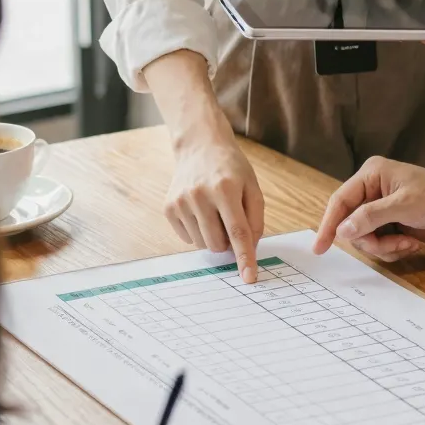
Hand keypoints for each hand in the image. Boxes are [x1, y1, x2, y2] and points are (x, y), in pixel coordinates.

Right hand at [164, 127, 264, 281]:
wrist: (199, 146)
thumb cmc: (230, 168)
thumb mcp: (252, 186)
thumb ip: (255, 218)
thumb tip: (250, 248)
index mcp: (225, 189)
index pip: (238, 232)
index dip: (245, 257)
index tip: (249, 278)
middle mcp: (200, 195)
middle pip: (218, 243)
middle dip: (228, 242)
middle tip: (230, 220)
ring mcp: (181, 202)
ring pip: (202, 244)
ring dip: (213, 237)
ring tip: (214, 213)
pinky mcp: (168, 208)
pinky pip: (187, 238)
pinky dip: (198, 231)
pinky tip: (200, 211)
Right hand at [314, 156, 424, 259]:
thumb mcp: (403, 206)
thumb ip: (370, 217)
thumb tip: (342, 230)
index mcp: (372, 175)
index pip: (341, 201)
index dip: (329, 224)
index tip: (320, 248)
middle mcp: (373, 191)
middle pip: (351, 224)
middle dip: (370, 240)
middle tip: (392, 245)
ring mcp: (383, 210)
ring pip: (364, 238)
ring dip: (384, 247)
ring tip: (407, 244)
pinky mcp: (393, 225)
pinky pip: (379, 245)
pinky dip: (392, 250)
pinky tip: (412, 244)